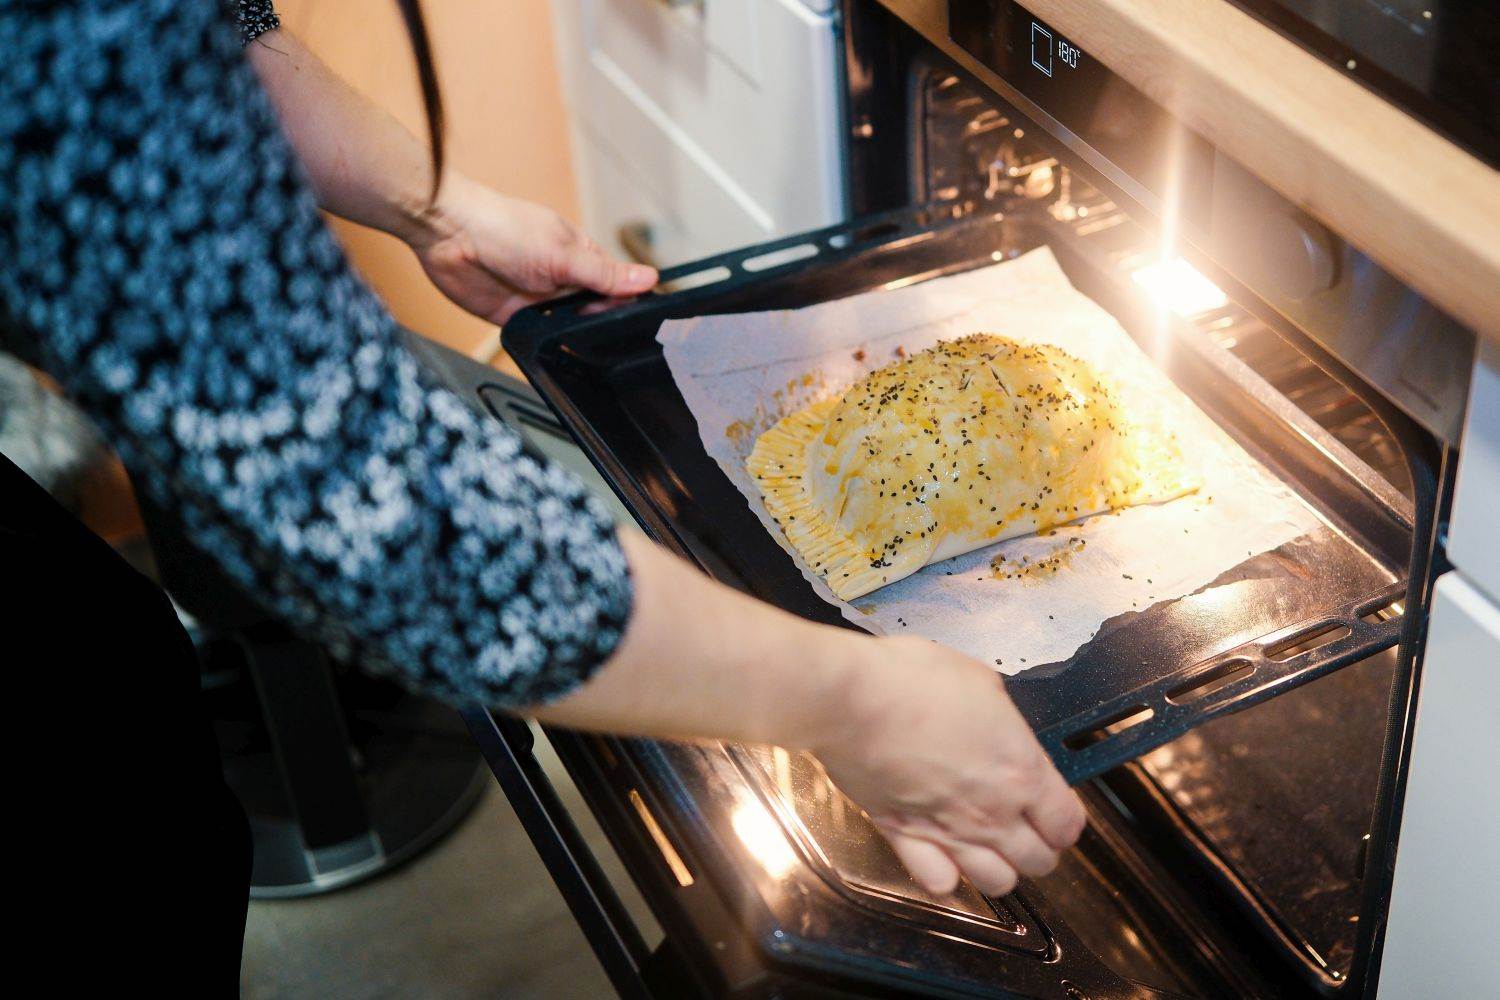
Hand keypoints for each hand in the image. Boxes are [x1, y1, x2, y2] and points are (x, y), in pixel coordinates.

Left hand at [407, 175, 656, 323]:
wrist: (449, 235)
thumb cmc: (504, 228)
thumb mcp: (564, 255)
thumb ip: (605, 275)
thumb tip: (649, 278)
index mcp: (581, 257)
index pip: (617, 287)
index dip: (628, 305)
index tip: (639, 324)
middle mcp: (564, 280)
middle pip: (596, 313)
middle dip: (601, 325)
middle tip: (606, 337)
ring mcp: (541, 301)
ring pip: (570, 330)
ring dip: (574, 336)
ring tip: (579, 344)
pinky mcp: (517, 319)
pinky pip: (540, 340)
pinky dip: (548, 345)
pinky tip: (554, 349)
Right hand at [813, 636, 1085, 896]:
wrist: (851, 700)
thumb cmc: (910, 680)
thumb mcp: (979, 680)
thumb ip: (1000, 717)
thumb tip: (1000, 722)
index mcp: (1020, 770)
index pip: (1067, 823)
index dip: (1065, 819)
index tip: (1056, 811)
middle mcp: (992, 812)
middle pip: (1040, 861)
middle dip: (1040, 847)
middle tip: (1028, 830)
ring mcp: (949, 832)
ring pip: (998, 883)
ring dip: (1000, 869)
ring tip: (990, 848)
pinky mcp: (906, 837)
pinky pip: (939, 882)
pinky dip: (947, 877)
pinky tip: (944, 857)